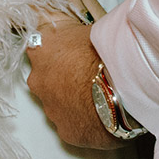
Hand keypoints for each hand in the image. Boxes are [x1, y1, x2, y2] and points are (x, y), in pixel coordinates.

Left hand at [24, 19, 121, 148]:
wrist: (120, 87)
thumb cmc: (104, 53)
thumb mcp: (83, 27)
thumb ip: (70, 31)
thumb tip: (76, 30)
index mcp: (41, 50)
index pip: (38, 45)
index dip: (54, 48)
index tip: (66, 50)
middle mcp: (38, 80)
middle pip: (46, 77)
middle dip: (62, 76)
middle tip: (87, 72)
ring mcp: (50, 108)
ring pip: (58, 102)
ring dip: (72, 98)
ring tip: (98, 92)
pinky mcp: (65, 131)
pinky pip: (72, 124)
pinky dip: (83, 120)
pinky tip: (101, 111)